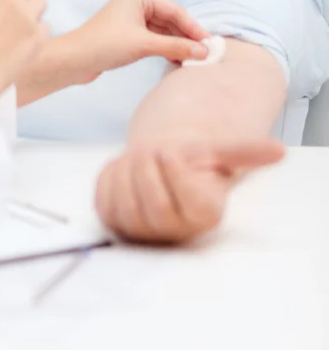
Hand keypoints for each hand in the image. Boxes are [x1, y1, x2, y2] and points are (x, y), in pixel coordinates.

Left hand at [74, 0, 210, 81]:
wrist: (75, 59)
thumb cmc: (107, 44)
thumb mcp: (144, 45)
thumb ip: (175, 47)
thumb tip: (203, 52)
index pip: (175, 10)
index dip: (193, 28)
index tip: (210, 44)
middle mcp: (136, 2)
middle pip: (170, 19)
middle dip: (186, 37)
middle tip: (206, 54)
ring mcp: (132, 18)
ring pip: (163, 30)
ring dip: (177, 44)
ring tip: (195, 60)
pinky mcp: (128, 33)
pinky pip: (154, 38)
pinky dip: (165, 48)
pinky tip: (178, 61)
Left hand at [95, 140, 284, 243]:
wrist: (166, 162)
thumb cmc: (194, 159)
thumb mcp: (219, 151)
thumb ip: (244, 151)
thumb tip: (278, 151)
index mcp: (205, 213)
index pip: (188, 199)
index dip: (176, 171)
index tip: (172, 152)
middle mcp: (176, 231)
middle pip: (152, 203)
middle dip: (146, 166)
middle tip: (151, 149)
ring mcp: (144, 232)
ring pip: (124, 204)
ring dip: (126, 170)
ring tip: (138, 158)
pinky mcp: (117, 224)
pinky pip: (103, 201)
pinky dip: (108, 177)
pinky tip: (122, 168)